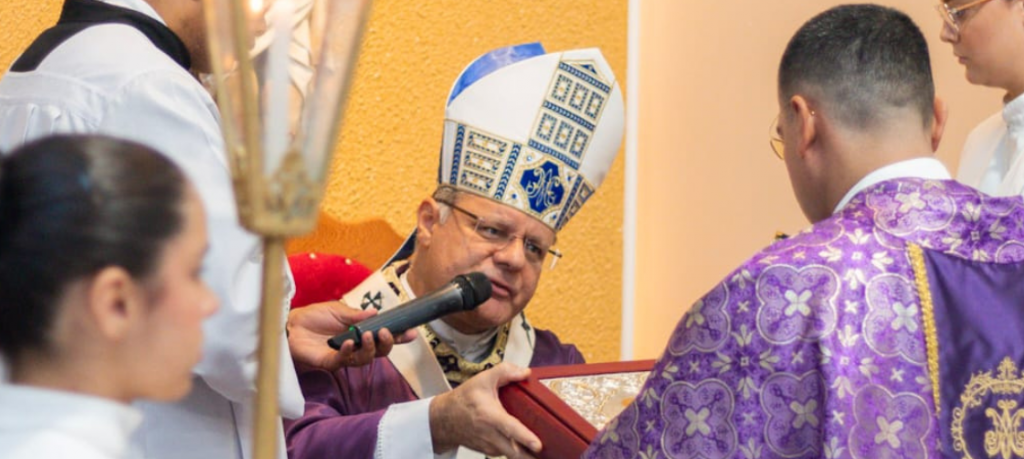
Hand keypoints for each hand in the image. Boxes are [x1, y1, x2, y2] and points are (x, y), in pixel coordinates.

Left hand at [286, 300, 416, 369]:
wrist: (290, 325)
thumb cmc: (314, 317)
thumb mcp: (338, 310)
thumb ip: (357, 315)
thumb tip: (376, 313)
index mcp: (361, 332)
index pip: (384, 337)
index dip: (399, 336)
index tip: (411, 332)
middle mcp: (356, 346)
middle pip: (379, 352)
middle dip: (387, 344)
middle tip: (385, 333)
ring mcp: (344, 356)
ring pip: (365, 359)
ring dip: (369, 348)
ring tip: (367, 335)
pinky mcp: (330, 362)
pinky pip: (345, 361)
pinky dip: (349, 352)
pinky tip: (348, 342)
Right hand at [429, 363, 540, 457]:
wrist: (444, 418)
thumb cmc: (463, 400)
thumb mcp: (483, 379)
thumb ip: (505, 371)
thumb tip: (525, 372)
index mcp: (489, 416)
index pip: (510, 429)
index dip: (525, 437)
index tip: (538, 444)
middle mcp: (489, 435)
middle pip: (514, 452)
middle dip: (531, 456)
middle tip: (546, 454)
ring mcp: (489, 446)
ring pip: (511, 455)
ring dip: (526, 455)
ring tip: (540, 451)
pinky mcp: (489, 452)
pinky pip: (506, 454)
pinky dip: (517, 452)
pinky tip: (526, 447)